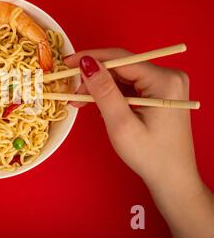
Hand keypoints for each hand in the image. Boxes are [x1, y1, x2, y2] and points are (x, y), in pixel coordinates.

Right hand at [64, 48, 213, 237]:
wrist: (172, 179)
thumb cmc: (149, 155)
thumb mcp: (121, 123)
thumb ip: (103, 91)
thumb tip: (86, 62)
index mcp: (164, 80)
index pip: (121, 59)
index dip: (91, 58)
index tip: (66, 64)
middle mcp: (168, 76)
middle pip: (121, 67)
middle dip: (94, 77)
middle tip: (71, 91)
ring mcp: (164, 85)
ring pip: (122, 76)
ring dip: (99, 87)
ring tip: (79, 101)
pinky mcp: (158, 94)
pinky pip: (128, 86)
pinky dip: (110, 94)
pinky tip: (97, 105)